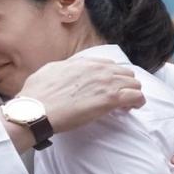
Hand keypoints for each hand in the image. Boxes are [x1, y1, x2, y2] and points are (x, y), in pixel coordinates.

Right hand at [19, 58, 144, 133]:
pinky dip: (137, 102)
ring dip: (131, 93)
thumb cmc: (37, 95)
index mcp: (83, 63)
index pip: (109, 65)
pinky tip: (131, 109)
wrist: (37, 110)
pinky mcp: (110, 100)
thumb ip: (63, 69)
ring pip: (134, 84)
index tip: (107, 87)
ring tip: (124, 105)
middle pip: (125, 73)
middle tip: (118, 98)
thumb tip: (64, 71)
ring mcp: (106, 83)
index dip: (111, 76)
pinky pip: (137, 97)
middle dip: (124, 85)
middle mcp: (97, 70)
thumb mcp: (49, 71)